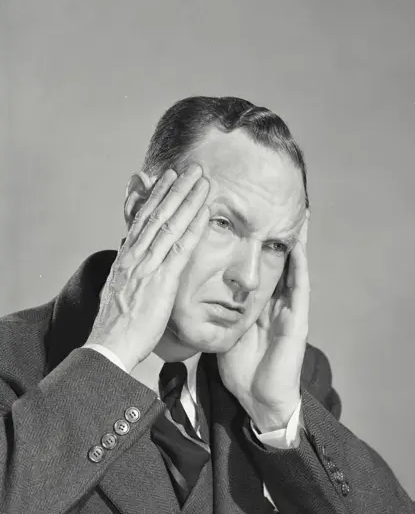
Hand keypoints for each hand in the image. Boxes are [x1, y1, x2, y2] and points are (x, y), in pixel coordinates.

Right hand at [86, 164, 209, 371]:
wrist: (110, 345)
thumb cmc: (118, 325)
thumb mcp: (120, 290)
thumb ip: (128, 269)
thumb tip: (129, 251)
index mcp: (126, 258)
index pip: (143, 219)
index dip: (157, 196)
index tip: (169, 178)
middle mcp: (135, 256)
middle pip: (157, 214)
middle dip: (176, 189)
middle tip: (192, 168)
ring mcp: (148, 266)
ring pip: (170, 224)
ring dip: (188, 200)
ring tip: (203, 180)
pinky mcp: (161, 281)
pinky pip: (180, 248)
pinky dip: (193, 227)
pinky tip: (205, 211)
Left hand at [217, 217, 309, 429]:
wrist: (258, 399)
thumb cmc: (242, 368)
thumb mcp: (226, 331)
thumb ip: (218, 311)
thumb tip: (193, 294)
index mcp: (260, 305)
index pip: (261, 266)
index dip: (259, 242)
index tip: (254, 216)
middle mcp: (277, 303)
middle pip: (281, 261)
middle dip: (282, 233)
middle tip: (284, 202)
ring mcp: (290, 311)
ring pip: (296, 269)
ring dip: (298, 242)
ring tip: (299, 215)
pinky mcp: (298, 322)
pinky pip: (300, 290)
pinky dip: (301, 268)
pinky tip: (299, 247)